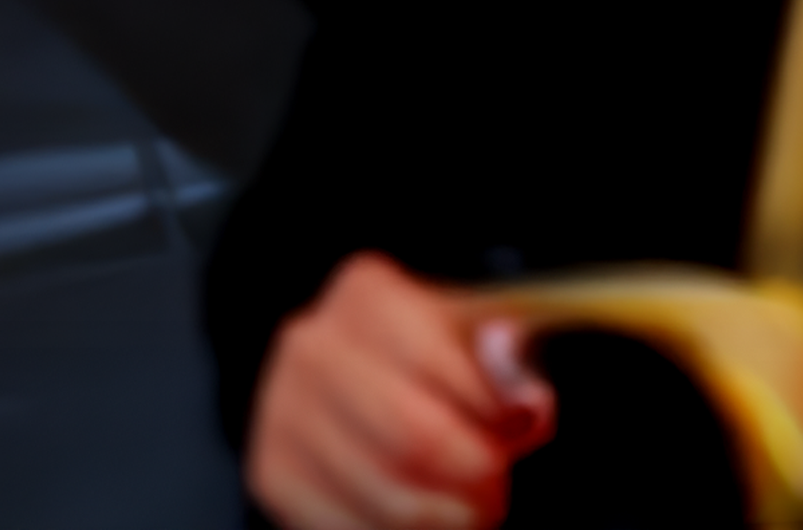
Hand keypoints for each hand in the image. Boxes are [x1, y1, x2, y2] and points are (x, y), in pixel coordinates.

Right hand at [247, 251, 555, 529]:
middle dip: (474, 477)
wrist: (354, 379)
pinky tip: (426, 523)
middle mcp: (314, 346)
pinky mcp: (272, 473)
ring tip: (469, 511)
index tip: (523, 432)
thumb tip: (530, 404)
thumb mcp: (476, 335)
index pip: (438, 364)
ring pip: (386, 498)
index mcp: (367, 295)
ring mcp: (283, 411)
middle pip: (413, 439)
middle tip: (498, 489)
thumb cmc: (428, 356)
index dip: (493, 414)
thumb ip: (511, 362)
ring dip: (446, 520)